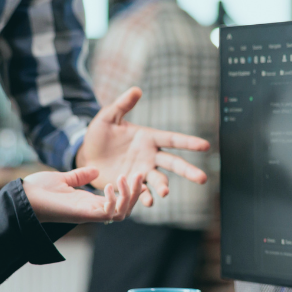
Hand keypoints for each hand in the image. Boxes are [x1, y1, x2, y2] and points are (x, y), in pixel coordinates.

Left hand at [22, 167, 140, 223]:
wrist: (22, 196)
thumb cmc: (38, 190)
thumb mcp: (63, 178)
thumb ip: (79, 176)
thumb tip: (95, 171)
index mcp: (89, 203)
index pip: (118, 201)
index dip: (130, 190)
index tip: (137, 173)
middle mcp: (91, 211)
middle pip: (125, 209)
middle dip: (135, 192)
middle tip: (140, 174)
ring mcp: (87, 214)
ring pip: (121, 214)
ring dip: (128, 196)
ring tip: (126, 178)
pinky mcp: (82, 214)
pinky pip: (107, 214)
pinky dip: (113, 200)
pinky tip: (111, 185)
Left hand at [76, 87, 209, 207]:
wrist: (85, 155)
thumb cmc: (99, 134)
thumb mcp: (109, 117)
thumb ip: (122, 105)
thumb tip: (136, 89)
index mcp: (149, 138)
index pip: (173, 139)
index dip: (189, 143)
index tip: (205, 146)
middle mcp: (150, 156)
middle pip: (173, 163)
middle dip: (188, 171)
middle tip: (202, 179)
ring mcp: (142, 172)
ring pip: (159, 179)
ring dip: (164, 186)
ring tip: (165, 193)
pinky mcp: (131, 184)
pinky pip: (142, 192)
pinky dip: (146, 197)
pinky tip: (149, 202)